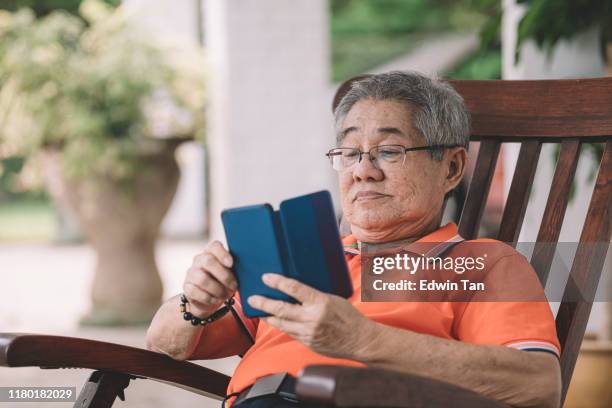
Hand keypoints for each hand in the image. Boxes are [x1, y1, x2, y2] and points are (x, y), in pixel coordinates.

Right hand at [183, 241, 237, 316]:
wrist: (208, 299)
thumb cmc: (223, 282)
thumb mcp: (231, 273)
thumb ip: (235, 268)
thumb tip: (249, 268)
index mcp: (211, 252)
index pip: (214, 246)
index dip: (223, 254)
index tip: (231, 264)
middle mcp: (199, 260)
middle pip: (208, 261)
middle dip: (224, 275)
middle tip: (234, 286)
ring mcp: (191, 273)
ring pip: (202, 279)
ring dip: (217, 289)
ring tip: (225, 295)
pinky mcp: (187, 287)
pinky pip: (196, 292)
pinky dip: (209, 298)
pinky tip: (216, 300)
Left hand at [247, 273, 374, 359]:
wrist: (360, 340)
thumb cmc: (350, 317)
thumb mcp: (333, 298)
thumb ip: (314, 295)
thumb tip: (296, 288)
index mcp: (320, 302)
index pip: (294, 288)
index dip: (278, 282)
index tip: (266, 277)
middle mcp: (312, 318)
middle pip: (281, 309)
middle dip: (263, 303)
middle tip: (252, 299)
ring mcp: (308, 332)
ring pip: (281, 323)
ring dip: (268, 316)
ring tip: (259, 310)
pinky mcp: (307, 342)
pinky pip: (290, 332)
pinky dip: (281, 325)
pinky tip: (276, 321)